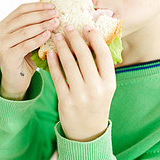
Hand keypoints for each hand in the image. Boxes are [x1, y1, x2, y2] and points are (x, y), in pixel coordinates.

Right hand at [0, 2, 59, 99]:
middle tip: (56, 14)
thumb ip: (36, 26)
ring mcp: (2, 44)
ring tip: (56, 23)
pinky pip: (25, 45)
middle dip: (42, 15)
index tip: (52, 6)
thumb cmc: (25, 57)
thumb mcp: (30, 38)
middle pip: (23, 19)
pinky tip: (48, 35)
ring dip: (42, 26)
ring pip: (25, 31)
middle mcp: (0, 32)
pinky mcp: (7, 56)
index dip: (37, 6)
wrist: (16, 80)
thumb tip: (54, 13)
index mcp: (5, 24)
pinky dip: (38, 39)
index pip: (21, 9)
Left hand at [47, 25, 115, 141]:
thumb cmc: (96, 104)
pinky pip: (57, 77)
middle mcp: (96, 88)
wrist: (87, 133)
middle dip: (75, 38)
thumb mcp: (105, 87)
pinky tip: (50, 53)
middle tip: (68, 27)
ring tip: (57, 37)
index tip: (86, 27)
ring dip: (62, 47)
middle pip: (84, 56)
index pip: (104, 54)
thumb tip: (92, 39)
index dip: (95, 38)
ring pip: (69, 64)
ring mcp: (80, 95)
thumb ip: (100, 67)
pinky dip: (53, 63)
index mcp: (109, 83)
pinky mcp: (66, 101)